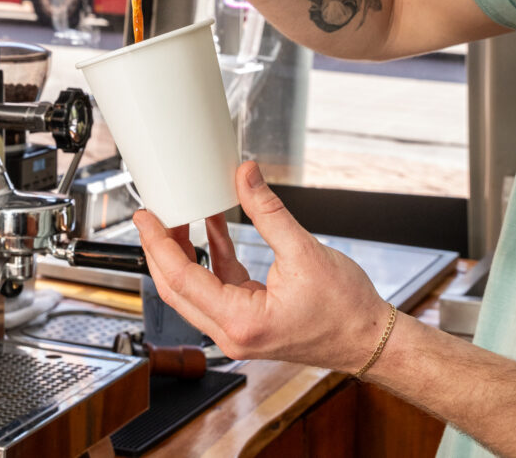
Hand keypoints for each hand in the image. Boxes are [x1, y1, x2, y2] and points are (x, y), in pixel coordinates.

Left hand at [133, 161, 392, 372]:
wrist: (369, 340)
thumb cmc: (346, 310)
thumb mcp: (304, 252)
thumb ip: (268, 211)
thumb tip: (246, 175)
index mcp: (240, 322)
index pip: (181, 279)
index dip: (158, 244)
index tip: (145, 217)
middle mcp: (231, 333)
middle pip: (176, 289)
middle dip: (160, 250)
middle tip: (150, 215)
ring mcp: (237, 329)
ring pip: (193, 290)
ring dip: (183, 253)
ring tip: (176, 216)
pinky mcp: (247, 319)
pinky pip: (217, 286)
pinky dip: (212, 257)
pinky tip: (212, 228)